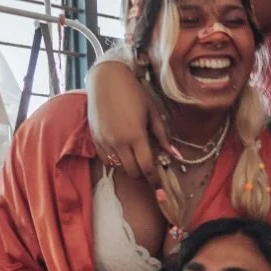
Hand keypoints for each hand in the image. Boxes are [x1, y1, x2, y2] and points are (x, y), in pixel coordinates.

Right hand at [87, 60, 169, 186]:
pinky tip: (122, 149)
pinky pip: (106, 159)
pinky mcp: (94, 138)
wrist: (106, 79)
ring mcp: (104, 141)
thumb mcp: (153, 112)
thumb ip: (163, 136)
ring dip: (130, 166)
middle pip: (133, 172)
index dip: (155, 181)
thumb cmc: (134, 93)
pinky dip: (116, 160)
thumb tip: (175, 155)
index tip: (160, 191)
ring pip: (119, 167)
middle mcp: (119, 141)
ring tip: (135, 154)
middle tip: (149, 165)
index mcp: (136, 135)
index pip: (147, 167)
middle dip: (143, 173)